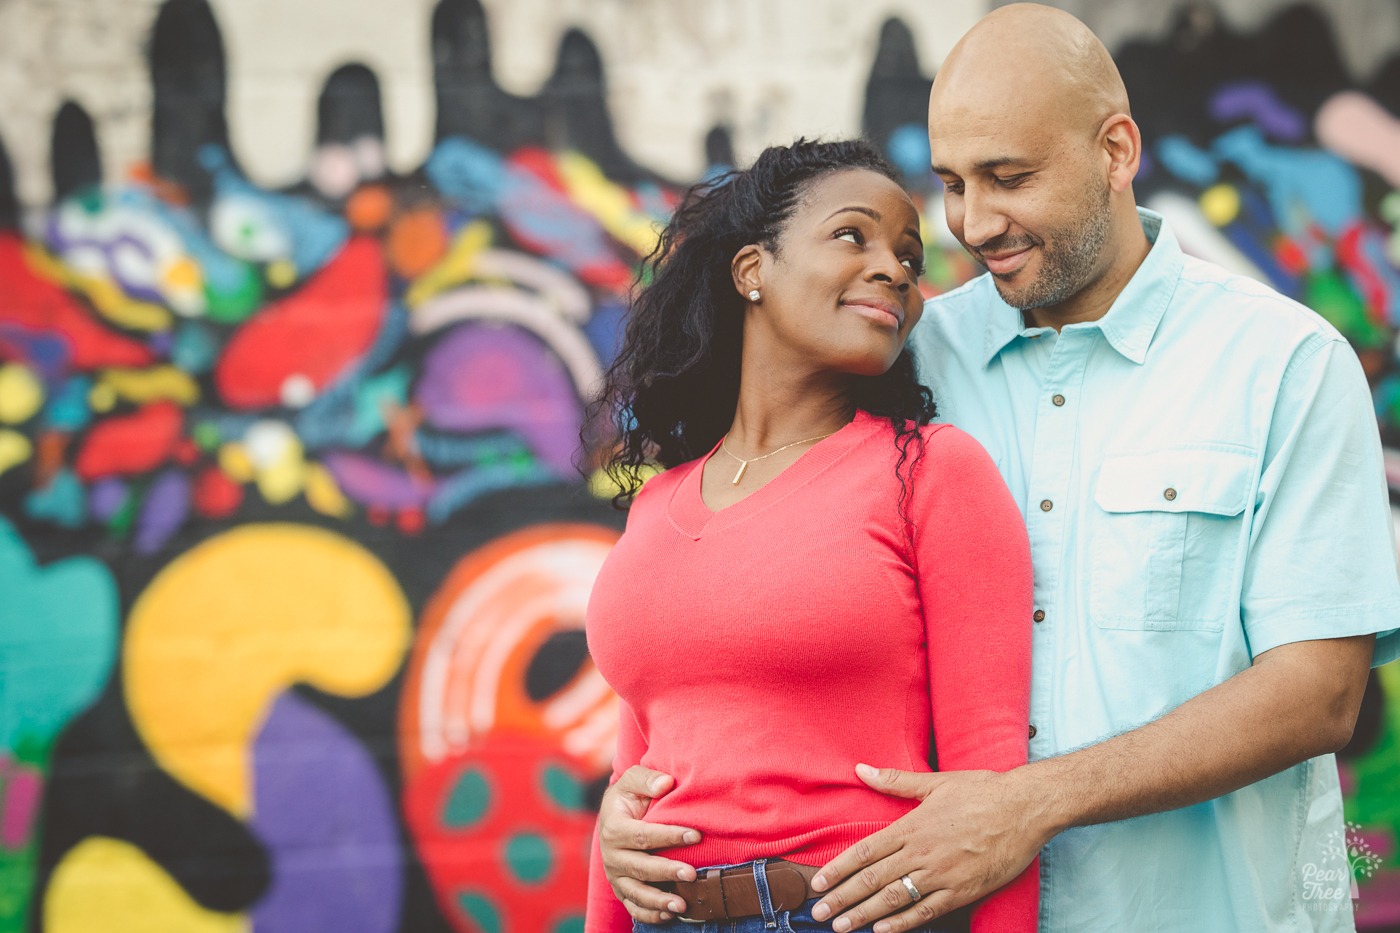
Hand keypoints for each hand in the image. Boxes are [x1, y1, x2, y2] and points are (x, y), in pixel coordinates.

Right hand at [599, 765, 701, 922]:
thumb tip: (666, 783)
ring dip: (659, 900)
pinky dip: (649, 914)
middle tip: (692, 873)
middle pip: (640, 867)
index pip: (643, 835)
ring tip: (682, 904)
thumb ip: (647, 779)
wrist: (614, 815)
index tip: (695, 836)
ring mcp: (615, 875)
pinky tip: (669, 916)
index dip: (669, 836)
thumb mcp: (633, 780)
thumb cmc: (629, 796)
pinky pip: (633, 906)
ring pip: (636, 892)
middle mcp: (610, 855)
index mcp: (613, 828)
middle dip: (667, 871)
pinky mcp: (621, 889)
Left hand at [810, 763, 1046, 932]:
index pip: (865, 851)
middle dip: (842, 897)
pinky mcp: (963, 890)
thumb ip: (895, 781)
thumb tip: (860, 769)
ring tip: (841, 926)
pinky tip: (883, 931)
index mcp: (912, 825)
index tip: (817, 883)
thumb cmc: (982, 791)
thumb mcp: (936, 782)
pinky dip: (903, 923)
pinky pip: (927, 911)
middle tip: (818, 912)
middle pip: (873, 879)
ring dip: (865, 914)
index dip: (838, 869)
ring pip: (895, 898)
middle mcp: (922, 852)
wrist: (1026, 807)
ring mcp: (943, 874)